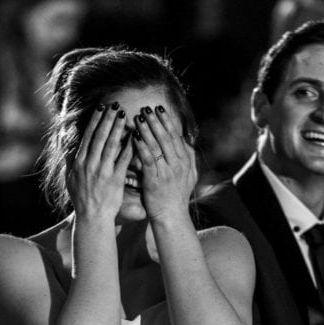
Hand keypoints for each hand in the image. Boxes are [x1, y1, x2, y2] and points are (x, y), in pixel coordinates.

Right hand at [67, 103, 131, 219]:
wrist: (92, 217)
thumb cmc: (81, 199)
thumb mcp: (70, 179)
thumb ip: (69, 161)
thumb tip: (66, 147)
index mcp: (79, 162)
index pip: (88, 136)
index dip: (95, 121)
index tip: (101, 107)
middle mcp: (90, 165)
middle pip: (100, 137)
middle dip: (107, 119)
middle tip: (115, 105)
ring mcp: (103, 172)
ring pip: (111, 145)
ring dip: (118, 128)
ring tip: (124, 115)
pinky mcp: (115, 179)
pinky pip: (123, 160)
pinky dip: (129, 147)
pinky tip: (135, 137)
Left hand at [133, 105, 195, 220]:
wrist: (172, 216)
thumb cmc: (176, 196)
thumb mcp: (189, 175)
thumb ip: (188, 157)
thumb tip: (185, 139)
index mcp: (185, 161)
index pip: (176, 136)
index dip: (167, 121)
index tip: (159, 109)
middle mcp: (178, 164)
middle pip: (167, 137)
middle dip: (156, 121)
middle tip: (147, 108)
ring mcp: (168, 172)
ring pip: (157, 146)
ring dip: (147, 130)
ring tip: (138, 118)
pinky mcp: (155, 180)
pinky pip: (148, 159)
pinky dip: (141, 147)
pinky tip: (134, 137)